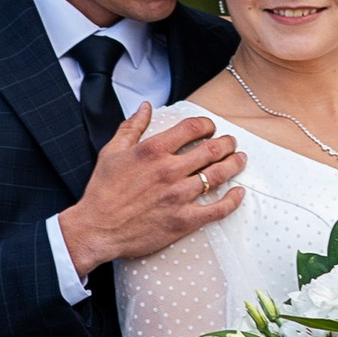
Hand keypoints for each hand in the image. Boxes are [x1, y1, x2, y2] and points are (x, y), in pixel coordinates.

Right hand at [56, 104, 244, 274]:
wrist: (97, 229)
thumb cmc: (102, 192)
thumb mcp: (112, 152)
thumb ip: (132, 127)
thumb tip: (146, 107)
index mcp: (153, 150)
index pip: (193, 128)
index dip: (207, 125)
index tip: (211, 128)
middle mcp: (170, 170)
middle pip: (212, 149)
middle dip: (227, 143)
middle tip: (231, 143)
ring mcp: (179, 196)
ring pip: (218, 175)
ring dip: (234, 164)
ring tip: (240, 159)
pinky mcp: (184, 220)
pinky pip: (218, 209)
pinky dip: (233, 200)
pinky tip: (239, 193)